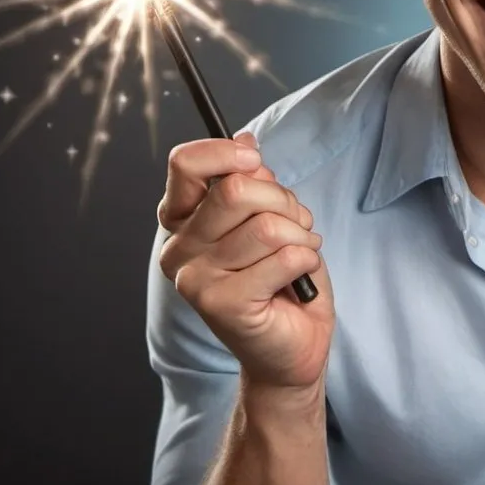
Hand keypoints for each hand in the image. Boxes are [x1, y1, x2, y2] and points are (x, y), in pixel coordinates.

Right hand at [157, 132, 334, 392]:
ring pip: (267, 226)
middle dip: (284, 202)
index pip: (185, 164)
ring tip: (298, 254)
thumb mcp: (271, 215)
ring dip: (301, 236)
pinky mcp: (221, 305)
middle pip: (236, 191)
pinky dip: (306, 261)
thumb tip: (244, 141)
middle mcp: (178, 248)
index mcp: (184, 219)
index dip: (226, 154)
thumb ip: (252, 182)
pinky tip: (298, 280)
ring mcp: (195, 279)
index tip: (254, 159)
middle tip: (294, 226)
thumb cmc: (282, 276)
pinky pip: (284, 258)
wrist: (295, 343)